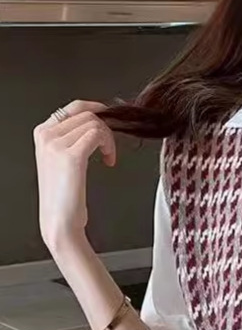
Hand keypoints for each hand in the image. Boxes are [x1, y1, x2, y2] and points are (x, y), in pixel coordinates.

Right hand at [34, 100, 116, 254]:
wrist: (60, 223)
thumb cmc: (65, 199)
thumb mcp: (62, 162)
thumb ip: (71, 140)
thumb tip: (95, 124)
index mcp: (42, 133)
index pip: (73, 107)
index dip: (96, 110)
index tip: (110, 120)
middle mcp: (46, 134)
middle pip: (86, 113)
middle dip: (105, 128)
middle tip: (110, 148)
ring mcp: (56, 144)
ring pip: (94, 123)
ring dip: (109, 139)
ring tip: (109, 157)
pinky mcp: (71, 156)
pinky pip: (97, 134)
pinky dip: (109, 145)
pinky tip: (109, 161)